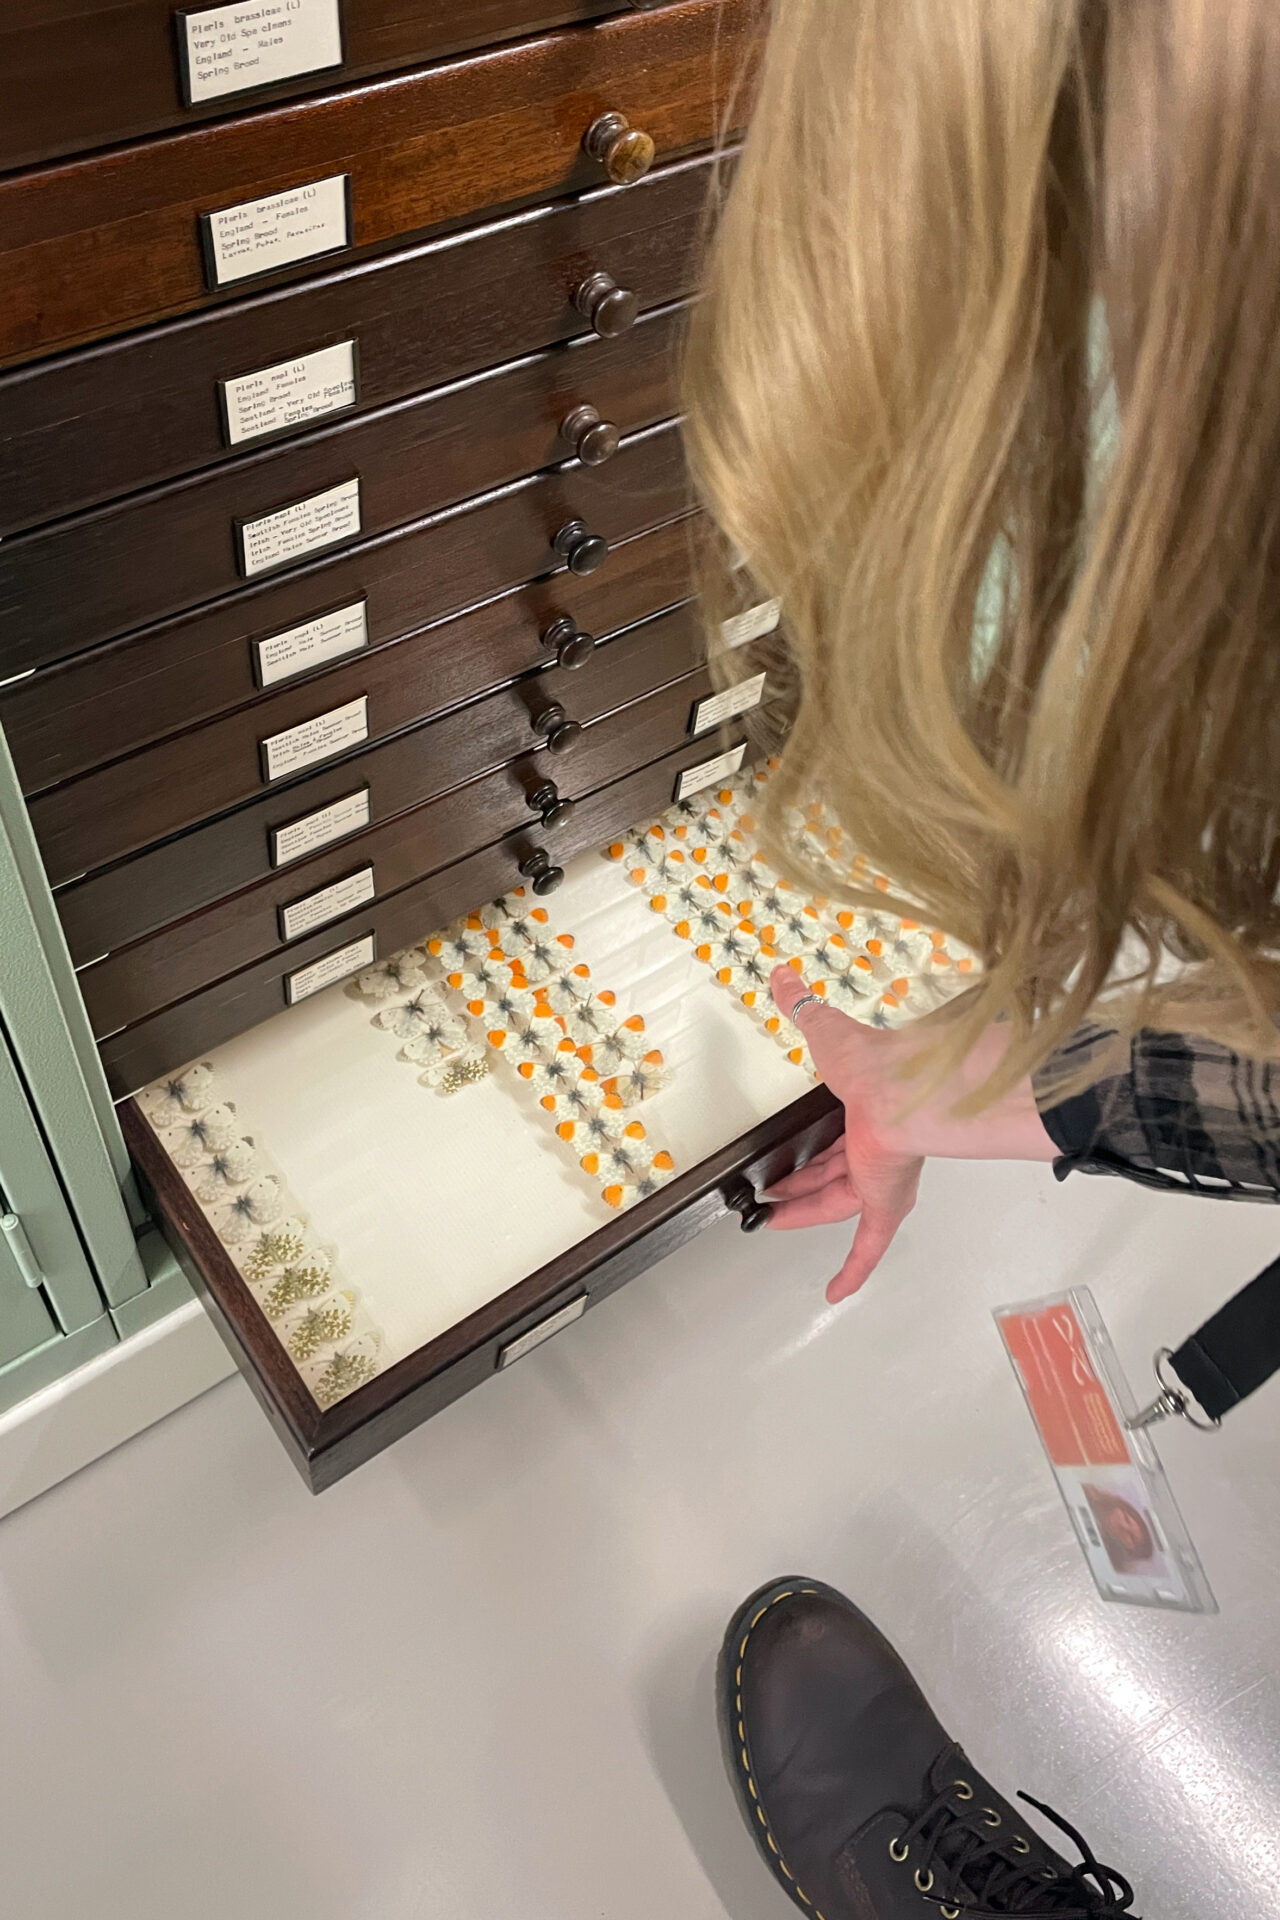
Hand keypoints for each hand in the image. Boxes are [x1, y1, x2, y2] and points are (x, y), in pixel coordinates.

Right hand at [766, 968, 924, 1301]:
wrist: (907, 1092)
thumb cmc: (876, 1063)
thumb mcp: (826, 1031)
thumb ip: (802, 1006)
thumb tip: (784, 975)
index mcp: (866, 1109)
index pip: (835, 1130)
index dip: (810, 1142)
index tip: (788, 1150)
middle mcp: (876, 1145)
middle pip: (831, 1172)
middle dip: (800, 1183)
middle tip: (770, 1191)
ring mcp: (880, 1179)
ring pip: (838, 1205)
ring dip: (806, 1215)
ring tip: (771, 1221)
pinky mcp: (884, 1204)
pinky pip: (868, 1246)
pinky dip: (853, 1270)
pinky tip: (835, 1292)